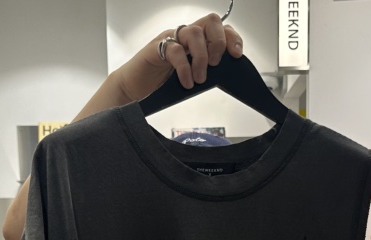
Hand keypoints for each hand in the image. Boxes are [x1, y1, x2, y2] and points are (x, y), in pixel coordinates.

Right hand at [116, 13, 243, 101]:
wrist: (133, 87)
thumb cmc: (161, 83)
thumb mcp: (190, 78)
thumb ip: (205, 73)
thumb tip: (224, 78)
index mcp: (195, 41)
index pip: (219, 28)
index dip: (232, 38)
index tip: (237, 55)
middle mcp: (184, 35)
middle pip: (210, 21)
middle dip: (218, 42)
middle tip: (215, 64)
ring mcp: (170, 39)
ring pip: (194, 32)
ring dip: (201, 57)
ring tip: (200, 78)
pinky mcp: (156, 48)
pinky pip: (174, 50)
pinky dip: (184, 67)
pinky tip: (186, 82)